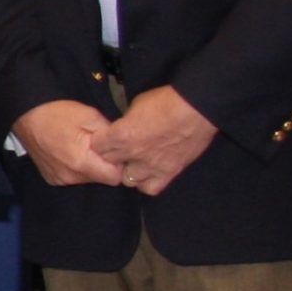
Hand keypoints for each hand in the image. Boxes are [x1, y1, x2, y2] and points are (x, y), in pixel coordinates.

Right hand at [10, 99, 124, 186]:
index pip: (115, 177)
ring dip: (91, 166)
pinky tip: (70, 152)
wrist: (25, 115)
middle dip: (105, 164)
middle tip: (99, 145)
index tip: (116, 151)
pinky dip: (77, 168)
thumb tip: (123, 147)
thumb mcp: (90, 116)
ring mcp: (60, 179)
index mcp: (81, 162)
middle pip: (102, 179)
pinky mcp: (52, 179)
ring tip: (83, 146)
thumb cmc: (57, 113)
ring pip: (88, 178)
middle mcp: (70, 176)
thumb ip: (110, 135)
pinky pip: (74, 177)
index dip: (120, 164)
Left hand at [94, 85, 218, 197]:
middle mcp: (132, 153)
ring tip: (135, 163)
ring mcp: (150, 166)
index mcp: (121, 134)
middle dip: (111, 157)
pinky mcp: (169, 173)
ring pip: (128, 180)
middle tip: (118, 150)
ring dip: (129, 171)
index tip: (103, 140)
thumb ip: (126, 122)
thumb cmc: (166, 101)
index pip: (96, 147)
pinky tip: (150, 173)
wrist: (195, 109)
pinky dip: (148, 183)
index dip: (99, 143)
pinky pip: (151, 189)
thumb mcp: (136, 105)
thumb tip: (123, 128)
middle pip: (109, 164)